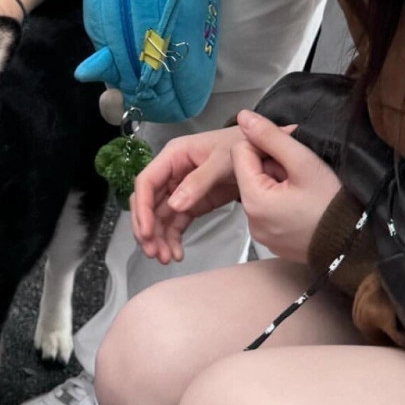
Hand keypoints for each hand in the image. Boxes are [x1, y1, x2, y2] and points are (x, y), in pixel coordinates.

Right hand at [131, 126, 244, 264]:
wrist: (262, 151)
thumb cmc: (241, 146)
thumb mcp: (222, 161)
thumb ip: (199, 181)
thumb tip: (175, 205)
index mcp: (173, 156)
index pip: (147, 182)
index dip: (142, 208)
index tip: (146, 233)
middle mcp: (171, 172)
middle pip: (148, 202)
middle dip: (147, 228)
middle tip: (153, 252)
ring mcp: (180, 189)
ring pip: (160, 216)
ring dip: (159, 238)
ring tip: (165, 258)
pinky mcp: (192, 202)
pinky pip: (176, 222)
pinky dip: (173, 238)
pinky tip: (177, 253)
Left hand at [230, 109, 340, 261]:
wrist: (359, 245)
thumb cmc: (333, 202)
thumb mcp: (304, 162)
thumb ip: (271, 137)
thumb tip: (243, 117)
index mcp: (252, 201)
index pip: (240, 152)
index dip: (263, 144)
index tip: (289, 151)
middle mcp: (251, 221)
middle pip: (249, 173)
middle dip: (273, 165)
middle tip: (302, 172)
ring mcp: (262, 235)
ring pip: (260, 191)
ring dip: (279, 182)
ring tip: (306, 189)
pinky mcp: (274, 242)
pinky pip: (269, 211)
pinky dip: (282, 201)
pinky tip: (304, 204)